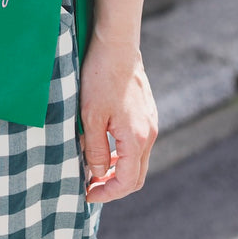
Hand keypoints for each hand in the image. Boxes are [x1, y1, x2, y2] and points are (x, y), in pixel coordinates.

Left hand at [79, 36, 157, 204]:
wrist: (117, 45)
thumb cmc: (101, 78)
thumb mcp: (90, 116)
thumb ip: (95, 149)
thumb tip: (97, 173)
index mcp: (136, 139)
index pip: (127, 182)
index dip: (107, 193)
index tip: (87, 194)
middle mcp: (149, 134)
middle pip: (136, 175)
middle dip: (113, 186)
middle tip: (91, 187)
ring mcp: (150, 122)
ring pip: (137, 159)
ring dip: (117, 169)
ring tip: (94, 168)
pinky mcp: (146, 112)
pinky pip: (137, 143)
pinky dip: (122, 153)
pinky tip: (104, 146)